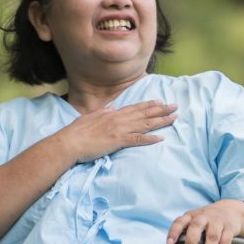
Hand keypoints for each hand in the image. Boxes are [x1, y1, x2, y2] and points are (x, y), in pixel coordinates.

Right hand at [60, 100, 176, 162]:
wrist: (69, 143)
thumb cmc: (77, 132)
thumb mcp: (91, 117)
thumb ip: (103, 112)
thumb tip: (112, 107)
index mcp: (112, 113)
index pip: (135, 107)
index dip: (149, 104)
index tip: (160, 101)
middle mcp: (118, 119)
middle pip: (144, 113)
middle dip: (161, 109)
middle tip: (175, 106)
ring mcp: (119, 129)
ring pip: (145, 124)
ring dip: (161, 121)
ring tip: (174, 118)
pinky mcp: (118, 141)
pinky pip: (137, 139)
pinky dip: (150, 138)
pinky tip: (161, 138)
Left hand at [166, 200, 243, 243]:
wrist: (231, 210)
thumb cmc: (209, 220)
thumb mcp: (196, 221)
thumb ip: (188, 234)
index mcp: (192, 216)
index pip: (179, 222)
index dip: (173, 233)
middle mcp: (204, 217)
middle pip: (196, 226)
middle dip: (191, 241)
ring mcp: (217, 222)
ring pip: (212, 237)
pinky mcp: (229, 228)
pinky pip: (225, 243)